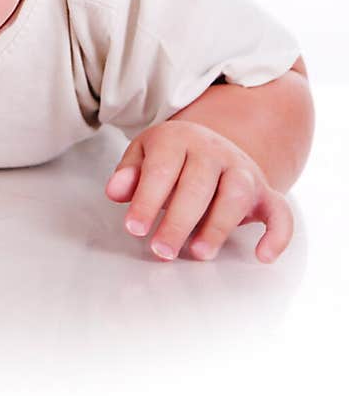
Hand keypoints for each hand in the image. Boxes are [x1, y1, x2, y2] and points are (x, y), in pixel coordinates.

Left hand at [105, 120, 292, 262]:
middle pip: (198, 185)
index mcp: (179, 139)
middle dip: (179, 221)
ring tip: (198, 254)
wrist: (214, 142)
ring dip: (218, 227)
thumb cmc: (172, 157)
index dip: (146, 200)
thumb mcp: (144, 154)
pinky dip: (277, 235)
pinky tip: (262, 256)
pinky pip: (280, 211)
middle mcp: (214, 151)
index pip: (161, 170)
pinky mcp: (264, 192)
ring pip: (236, 195)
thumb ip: (129, 173)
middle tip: (161, 250)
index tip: (134, 229)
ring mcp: (242, 170)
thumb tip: (115, 192)